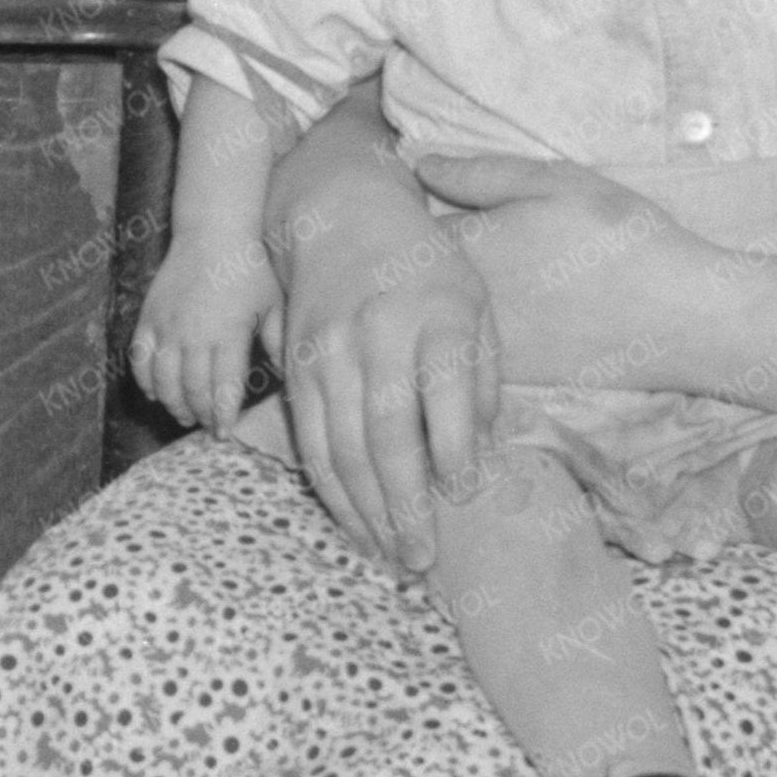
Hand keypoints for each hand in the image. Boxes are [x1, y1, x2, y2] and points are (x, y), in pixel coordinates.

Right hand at [129, 232, 276, 438]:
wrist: (213, 231)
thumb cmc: (250, 268)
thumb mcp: (272, 305)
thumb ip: (278, 343)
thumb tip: (291, 378)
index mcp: (228, 334)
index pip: (222, 388)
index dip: (222, 416)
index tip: (224, 433)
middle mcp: (194, 334)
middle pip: (192, 389)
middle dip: (200, 414)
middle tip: (208, 427)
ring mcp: (167, 325)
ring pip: (163, 379)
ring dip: (172, 402)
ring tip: (184, 415)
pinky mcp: (149, 316)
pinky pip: (139, 357)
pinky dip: (144, 379)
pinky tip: (154, 392)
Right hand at [260, 141, 494, 577]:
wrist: (342, 217)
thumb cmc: (427, 269)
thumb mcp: (476, 304)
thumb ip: (480, 379)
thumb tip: (480, 459)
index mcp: (436, 316)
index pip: (445, 395)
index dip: (455, 452)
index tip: (465, 495)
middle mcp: (377, 335)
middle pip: (386, 433)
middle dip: (405, 505)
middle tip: (423, 560)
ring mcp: (328, 353)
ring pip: (340, 446)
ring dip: (366, 510)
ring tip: (392, 556)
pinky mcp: (297, 368)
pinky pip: (309, 439)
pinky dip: (330, 488)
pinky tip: (353, 522)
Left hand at [418, 156, 722, 389]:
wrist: (683, 319)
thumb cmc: (620, 238)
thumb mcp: (556, 183)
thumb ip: (481, 173)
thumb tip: (420, 164)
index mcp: (464, 246)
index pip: (398, 227)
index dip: (393, 214)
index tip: (391, 202)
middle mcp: (459, 302)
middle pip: (405, 282)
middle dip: (401, 263)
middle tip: (404, 239)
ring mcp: (481, 344)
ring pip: (429, 323)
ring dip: (425, 305)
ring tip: (444, 281)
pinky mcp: (509, 377)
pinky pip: (461, 356)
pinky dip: (456, 340)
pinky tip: (472, 323)